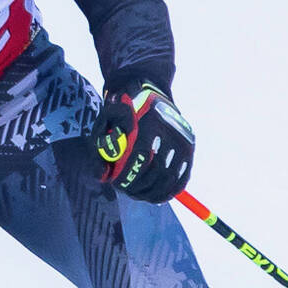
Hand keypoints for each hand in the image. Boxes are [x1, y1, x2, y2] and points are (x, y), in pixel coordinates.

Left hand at [94, 83, 194, 202]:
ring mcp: (182, 138)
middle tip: (127, 191)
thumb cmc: (121, 110)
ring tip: (140, 195)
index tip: (118, 185)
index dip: (129, 176)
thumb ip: (98, 148)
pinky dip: (171, 191)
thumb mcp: (104, 122)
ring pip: (170, 177)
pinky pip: (183, 176)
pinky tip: (158, 197)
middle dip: (140, 187)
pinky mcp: (189, 145)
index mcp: (148, 119)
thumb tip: (102, 177)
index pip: (141, 157)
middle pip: (156, 171)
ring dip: (154, 193)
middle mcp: (170, 129)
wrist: (147, 90)